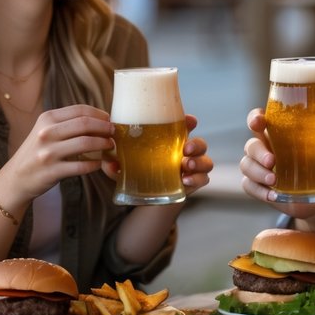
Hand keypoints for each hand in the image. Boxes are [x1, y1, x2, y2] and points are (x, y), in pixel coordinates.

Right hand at [0, 104, 114, 201]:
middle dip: (105, 127)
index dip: (99, 113)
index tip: (110, 119)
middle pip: (85, 124)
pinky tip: (99, 163)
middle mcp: (46, 133)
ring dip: (103, 144)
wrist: (16, 178)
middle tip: (114, 132)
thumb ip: (66, 124)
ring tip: (110, 146)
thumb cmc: (36, 152)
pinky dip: (95, 164)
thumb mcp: (45, 131)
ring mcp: (48, 152)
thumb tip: (99, 119)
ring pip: (85, 143)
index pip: (80, 110)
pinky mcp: (52, 171)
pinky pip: (81, 166)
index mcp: (47, 119)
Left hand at [98, 115, 212, 195]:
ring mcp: (192, 167)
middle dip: (196, 144)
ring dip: (199, 162)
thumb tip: (108, 162)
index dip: (190, 121)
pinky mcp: (194, 182)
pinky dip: (197, 179)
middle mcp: (185, 152)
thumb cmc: (138, 170)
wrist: (148, 194)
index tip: (190, 120)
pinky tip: (185, 181)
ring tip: (185, 166)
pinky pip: (203, 179)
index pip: (186, 126)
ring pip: (206, 161)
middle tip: (185, 148)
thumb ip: (115, 162)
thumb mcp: (124, 164)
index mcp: (171, 140)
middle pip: (200, 143)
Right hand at [239, 108, 314, 217]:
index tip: (259, 122)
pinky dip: (260, 192)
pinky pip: (249, 186)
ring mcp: (256, 168)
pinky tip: (274, 196)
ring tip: (274, 181)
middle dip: (259, 152)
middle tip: (272, 161)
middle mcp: (261, 148)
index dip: (254, 119)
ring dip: (258, 173)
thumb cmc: (313, 161)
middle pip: (250, 145)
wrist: (313, 194)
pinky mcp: (256, 186)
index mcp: (273, 133)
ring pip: (246, 166)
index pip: (257, 120)